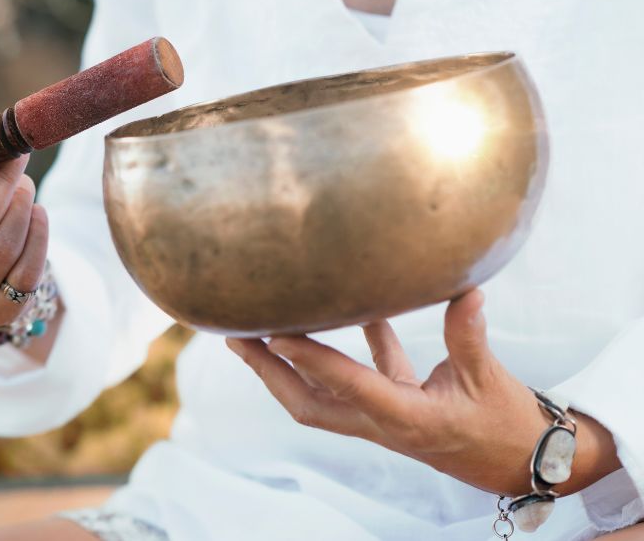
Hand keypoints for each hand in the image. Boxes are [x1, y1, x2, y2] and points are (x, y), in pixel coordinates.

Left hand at [227, 290, 619, 496]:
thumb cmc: (506, 425)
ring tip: (256, 330)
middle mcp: (381, 422)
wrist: (521, 465)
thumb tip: (464, 289)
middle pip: (307, 403)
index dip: (310, 360)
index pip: (348, 386)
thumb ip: (468, 335)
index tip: (274, 333)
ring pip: (321, 394)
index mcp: (405, 418)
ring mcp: (380, 418)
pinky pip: (358, 377)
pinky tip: (352, 307)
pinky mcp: (392, 408)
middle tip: (234, 336)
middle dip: (267, 373)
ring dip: (288, 365)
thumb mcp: (488, 380)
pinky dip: (346, 349)